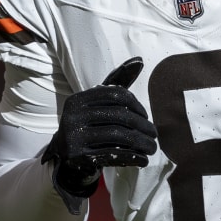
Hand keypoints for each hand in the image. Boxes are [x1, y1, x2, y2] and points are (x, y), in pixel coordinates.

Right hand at [41, 58, 157, 211]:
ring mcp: (74, 138)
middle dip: (142, 125)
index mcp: (78, 100)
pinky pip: (113, 155)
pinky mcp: (79, 158)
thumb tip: (139, 60)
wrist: (66, 157)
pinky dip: (132, 157)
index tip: (146, 117)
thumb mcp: (97, 104)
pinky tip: (142, 159)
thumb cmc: (89, 126)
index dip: (136, 105)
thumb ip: (117, 82)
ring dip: (142, 142)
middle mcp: (73, 116)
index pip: (115, 94)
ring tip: (152, 147)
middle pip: (119, 115)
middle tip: (154, 134)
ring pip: (118, 135)